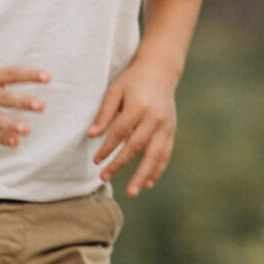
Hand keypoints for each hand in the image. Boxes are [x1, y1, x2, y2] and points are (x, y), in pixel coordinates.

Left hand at [88, 58, 179, 193]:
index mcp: (138, 106)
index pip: (120, 132)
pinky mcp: (171, 130)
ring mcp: (165, 125)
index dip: (107, 148)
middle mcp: (154, 117)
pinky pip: (165, 153)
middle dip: (120, 164)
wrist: (161, 71)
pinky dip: (157, 169)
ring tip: (133, 192)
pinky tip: (148, 183)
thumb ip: (104, 114)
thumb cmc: (133, 80)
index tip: (95, 161)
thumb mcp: (115, 91)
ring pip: (155, 155)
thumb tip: (91, 136)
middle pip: (136, 146)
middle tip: (104, 178)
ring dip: (143, 175)